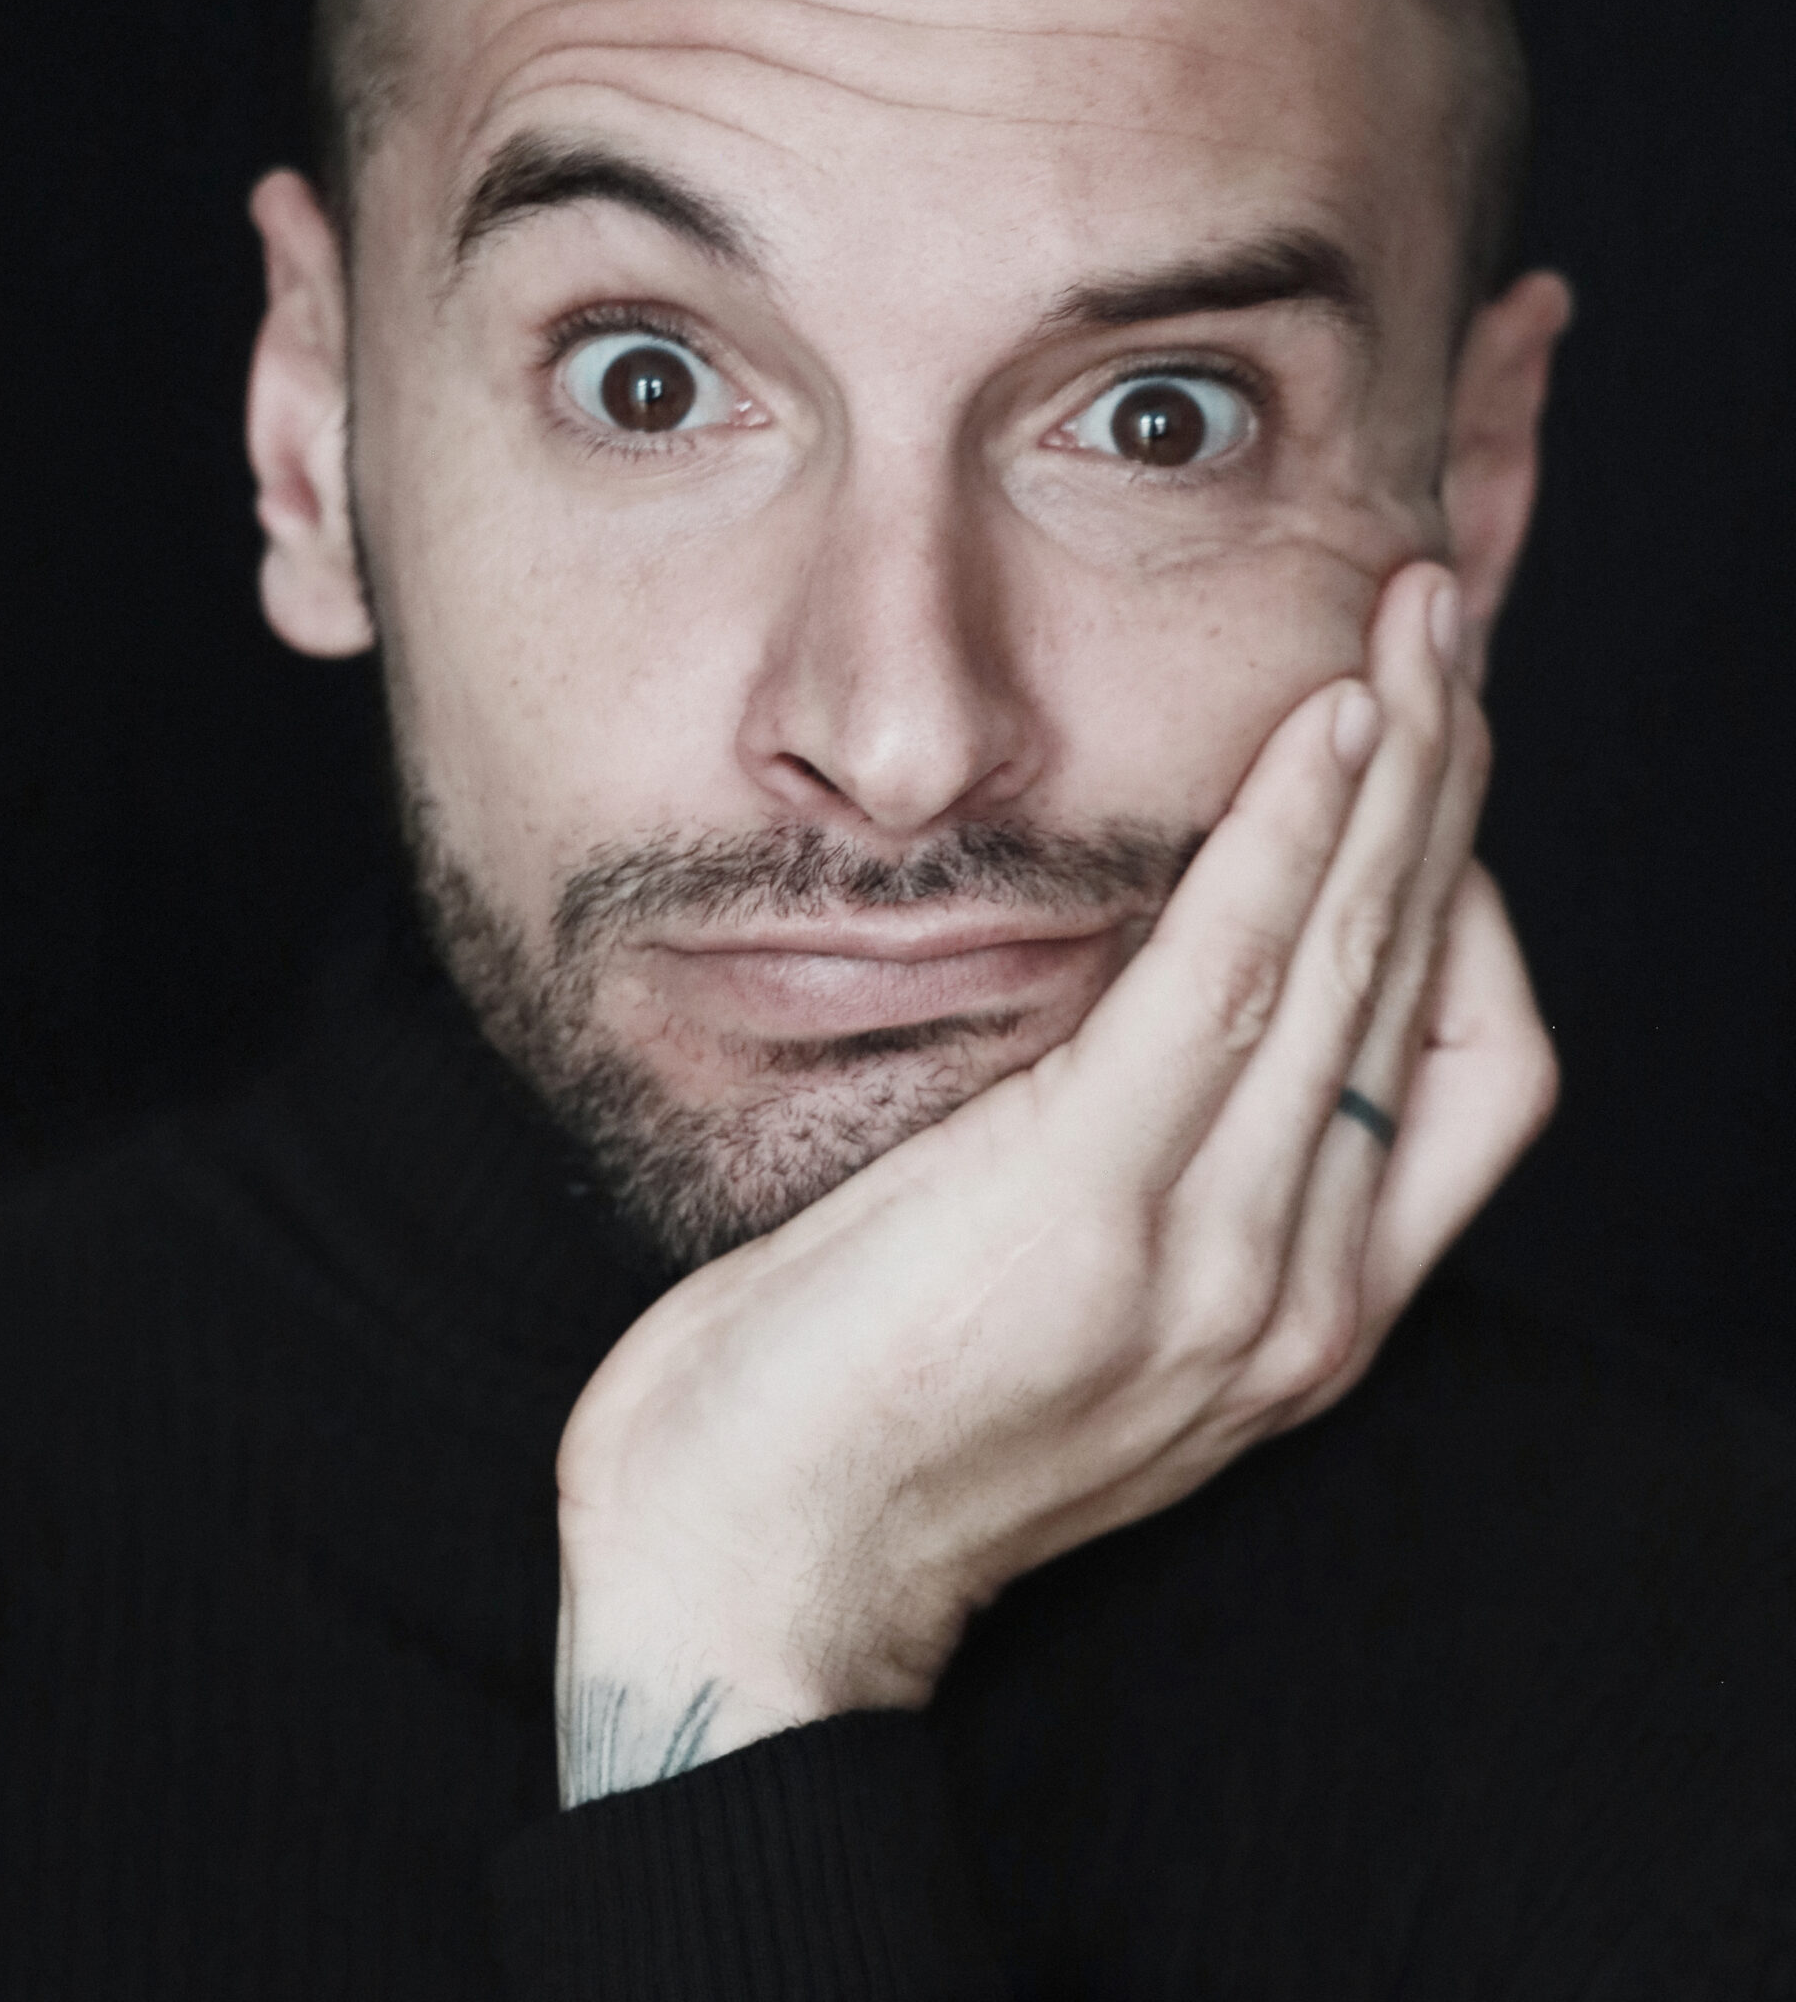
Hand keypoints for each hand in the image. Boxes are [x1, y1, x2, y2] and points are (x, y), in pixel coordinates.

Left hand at [551, 563, 1556, 1803]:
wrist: (745, 1581)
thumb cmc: (867, 1417)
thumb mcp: (1058, 1297)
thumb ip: (1151, 1175)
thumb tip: (1161, 995)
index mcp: (1298, 1313)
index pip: (1463, 1070)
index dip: (1464, 897)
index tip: (1412, 767)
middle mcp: (1297, 1295)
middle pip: (1436, 987)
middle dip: (1454, 786)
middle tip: (1446, 628)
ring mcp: (1211, 1264)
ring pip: (1365, 958)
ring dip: (1403, 771)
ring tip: (1413, 629)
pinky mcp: (1090, 1208)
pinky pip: (1237, 978)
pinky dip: (1294, 837)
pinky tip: (1323, 728)